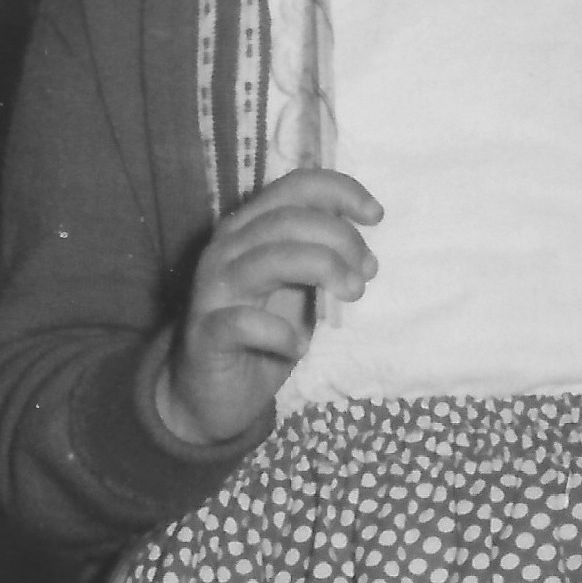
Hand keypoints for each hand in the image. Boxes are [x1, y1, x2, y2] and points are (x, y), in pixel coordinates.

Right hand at [156, 168, 381, 447]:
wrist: (211, 395)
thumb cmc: (261, 338)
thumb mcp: (298, 292)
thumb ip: (318, 262)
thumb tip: (361, 247)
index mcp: (249, 229)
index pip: (294, 187)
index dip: (339, 191)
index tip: (376, 215)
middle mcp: (227, 249)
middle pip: (288, 219)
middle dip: (340, 239)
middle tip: (366, 274)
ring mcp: (212, 290)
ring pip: (269, 259)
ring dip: (322, 270)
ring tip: (352, 295)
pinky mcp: (206, 333)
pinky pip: (244, 322)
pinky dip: (280, 333)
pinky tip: (297, 348)